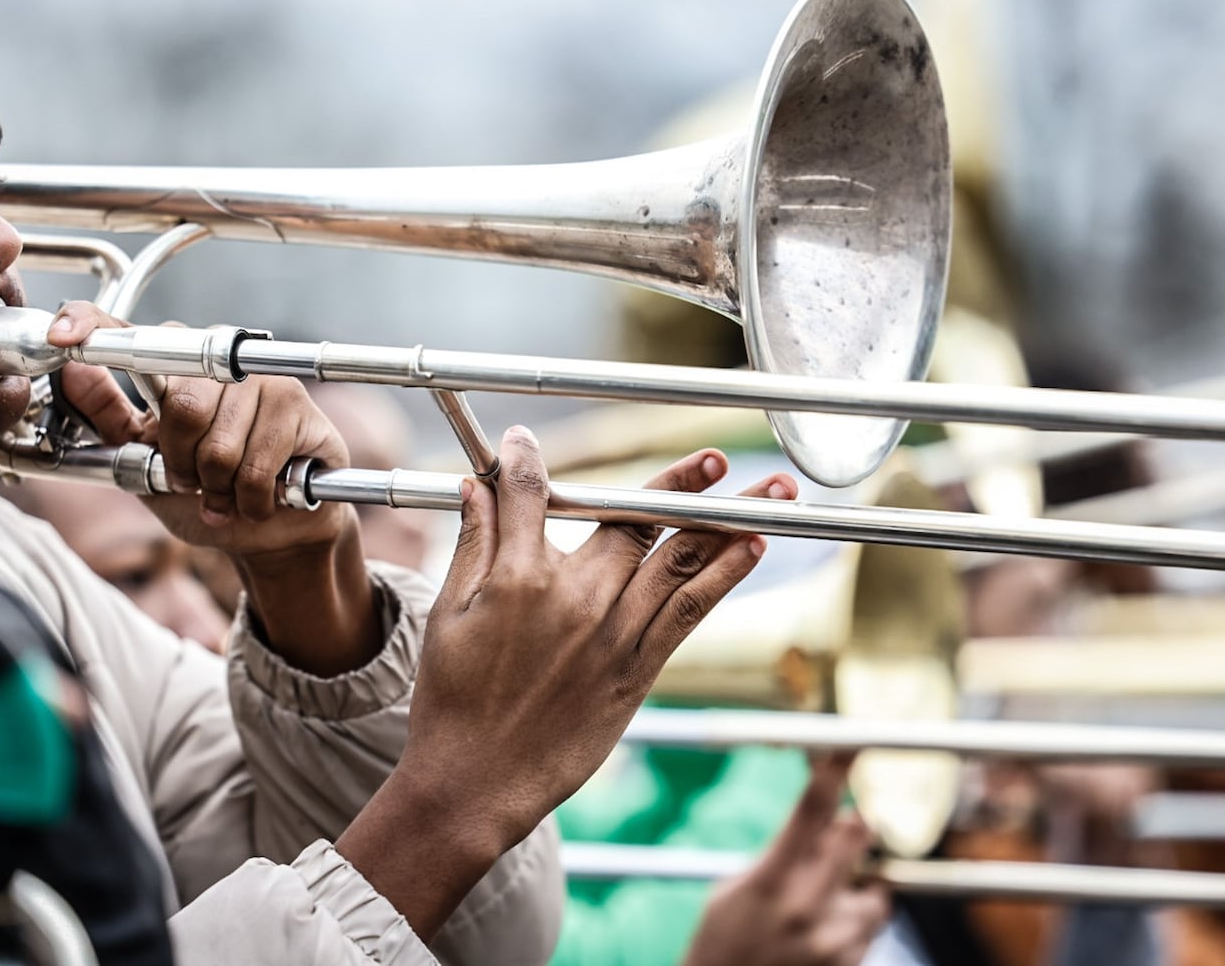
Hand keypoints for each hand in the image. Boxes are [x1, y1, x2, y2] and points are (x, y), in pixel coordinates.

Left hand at [47, 302, 375, 674]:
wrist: (274, 530)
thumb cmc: (210, 491)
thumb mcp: (145, 462)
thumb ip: (110, 420)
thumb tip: (72, 371)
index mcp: (176, 367)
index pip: (127, 333)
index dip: (92, 325)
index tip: (60, 336)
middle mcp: (220, 360)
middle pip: (183, 407)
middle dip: (183, 464)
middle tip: (195, 480)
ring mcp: (265, 379)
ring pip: (220, 447)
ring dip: (219, 490)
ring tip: (229, 493)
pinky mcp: (299, 408)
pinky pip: (256, 466)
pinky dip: (250, 500)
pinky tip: (259, 499)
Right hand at [338, 427, 790, 937]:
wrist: (476, 783)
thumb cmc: (451, 701)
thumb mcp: (448, 614)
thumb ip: (473, 543)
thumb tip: (478, 486)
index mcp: (516, 578)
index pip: (531, 494)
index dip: (526, 459)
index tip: (523, 442)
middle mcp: (576, 597)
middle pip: (636, 518)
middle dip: (681, 481)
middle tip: (718, 457)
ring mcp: (614, 634)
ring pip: (683, 559)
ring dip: (732, 519)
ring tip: (776, 491)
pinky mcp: (638, 670)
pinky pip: (691, 610)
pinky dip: (725, 574)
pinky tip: (752, 546)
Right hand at [684, 755, 889, 965]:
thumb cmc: (723, 939)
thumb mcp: (737, 886)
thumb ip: (783, 854)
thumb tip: (831, 819)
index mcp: (771, 883)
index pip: (809, 811)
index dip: (833, 773)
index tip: (850, 745)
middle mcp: (807, 910)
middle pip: (857, 838)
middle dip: (855, 828)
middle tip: (849, 827)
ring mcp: (833, 944)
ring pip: (876, 892)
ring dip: (859, 888)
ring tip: (825, 903)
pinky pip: (872, 931)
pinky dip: (856, 925)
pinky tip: (824, 933)